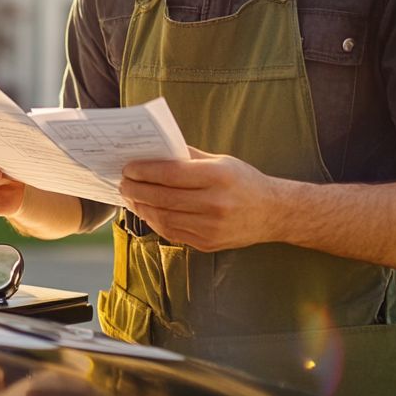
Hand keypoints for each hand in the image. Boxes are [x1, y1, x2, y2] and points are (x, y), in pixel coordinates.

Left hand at [120, 146, 283, 250]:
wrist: (273, 213)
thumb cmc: (244, 182)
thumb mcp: (220, 161)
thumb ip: (187, 156)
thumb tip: (154, 151)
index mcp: (218, 177)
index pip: (170, 174)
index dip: (144, 171)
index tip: (128, 168)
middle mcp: (214, 204)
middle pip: (162, 198)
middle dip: (136, 189)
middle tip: (122, 182)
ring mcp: (210, 227)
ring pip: (163, 218)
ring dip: (141, 206)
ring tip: (130, 195)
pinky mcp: (207, 243)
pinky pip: (172, 232)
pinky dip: (154, 221)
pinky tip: (146, 210)